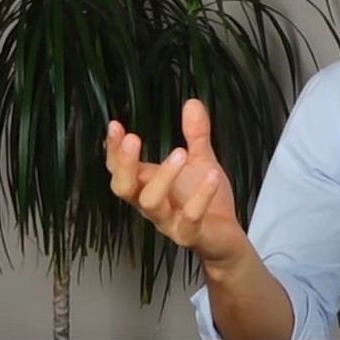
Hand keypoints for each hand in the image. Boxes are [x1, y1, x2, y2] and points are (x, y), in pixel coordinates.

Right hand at [106, 99, 244, 265]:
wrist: (226, 238)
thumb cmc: (206, 199)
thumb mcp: (201, 161)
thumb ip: (195, 135)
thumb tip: (192, 101)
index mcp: (147, 185)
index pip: (119, 169)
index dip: (113, 150)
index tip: (115, 124)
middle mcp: (151, 204)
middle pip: (123, 188)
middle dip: (124, 164)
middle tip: (133, 137)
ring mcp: (168, 221)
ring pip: (150, 203)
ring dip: (162, 177)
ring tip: (180, 153)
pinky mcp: (189, 234)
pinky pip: (189, 218)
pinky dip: (200, 197)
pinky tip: (213, 175)